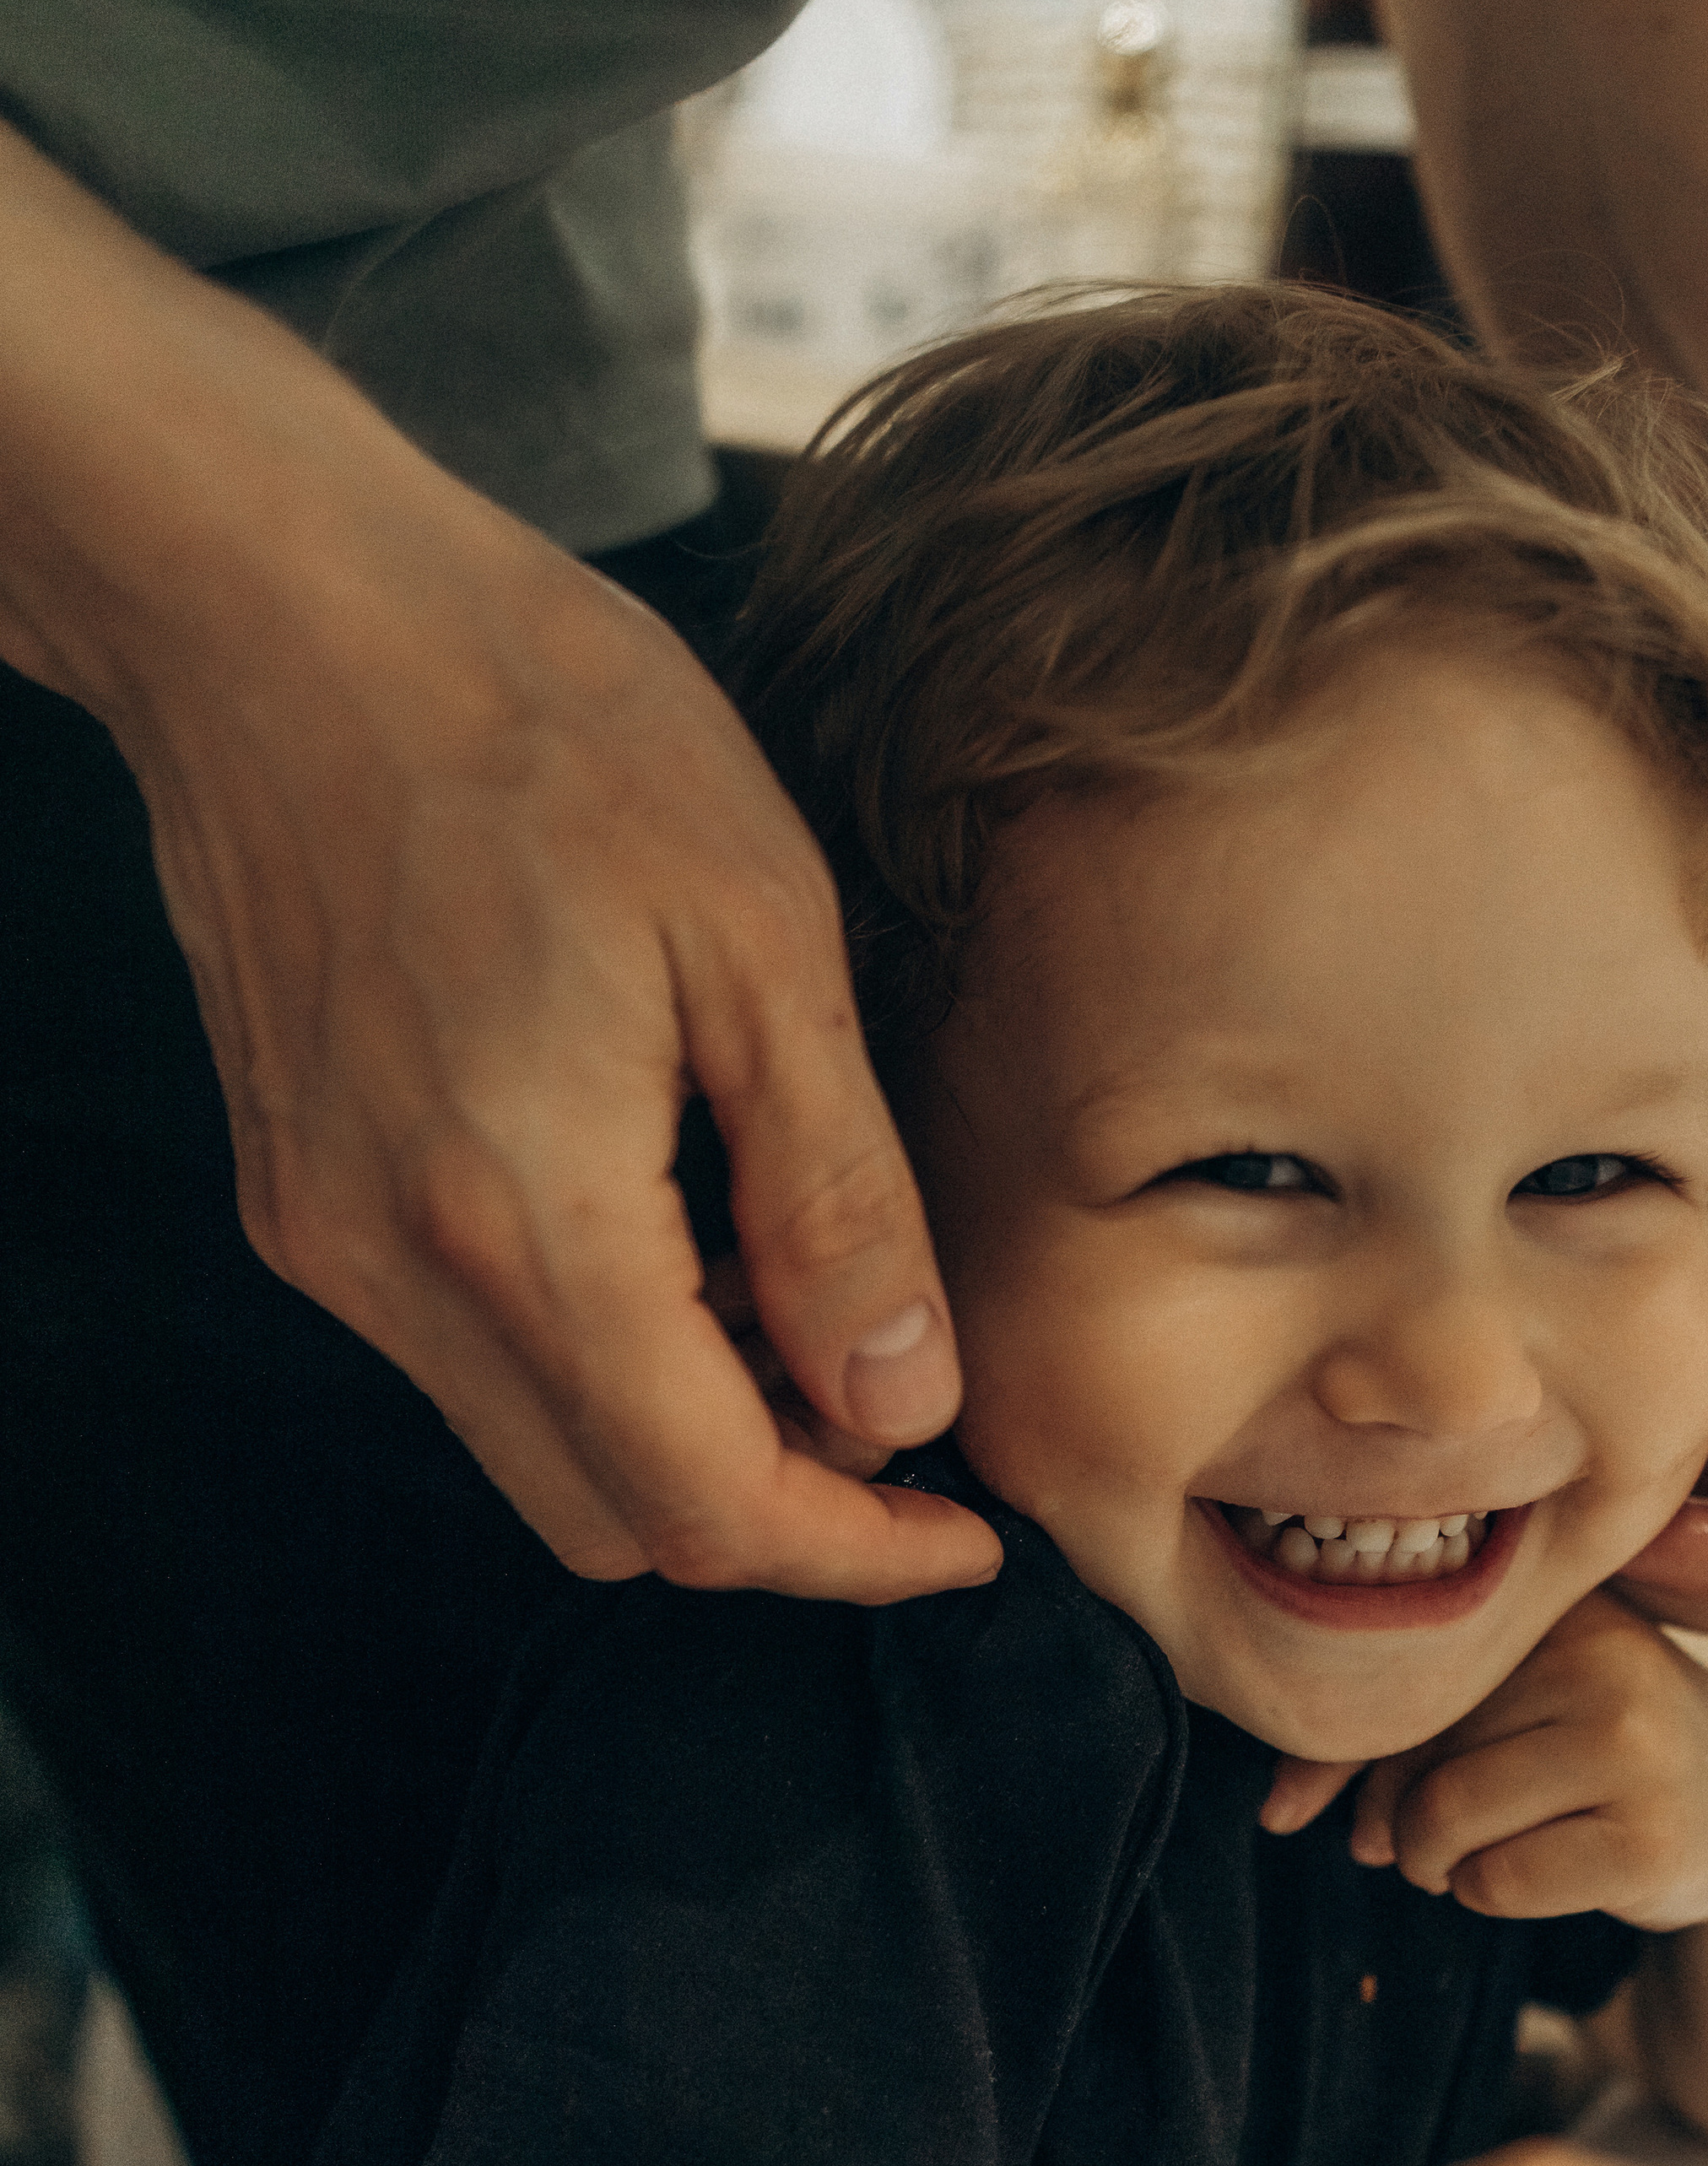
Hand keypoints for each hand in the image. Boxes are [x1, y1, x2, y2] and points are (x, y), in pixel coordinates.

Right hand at [0, 127, 1000, 1598]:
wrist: (284, 610)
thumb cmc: (546, 726)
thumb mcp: (762, 942)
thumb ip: (836, 1201)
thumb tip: (906, 1401)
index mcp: (524, 1215)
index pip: (707, 1504)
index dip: (857, 1555)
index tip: (964, 1533)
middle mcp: (394, 1267)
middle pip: (614, 1519)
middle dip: (778, 1508)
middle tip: (896, 1405)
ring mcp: (324, 1237)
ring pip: (534, 1453)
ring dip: (681, 1434)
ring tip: (795, 1302)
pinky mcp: (296, 1193)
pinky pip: (463, 1357)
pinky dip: (588, 1355)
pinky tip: (672, 1232)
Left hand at [1263, 1592, 1707, 1932]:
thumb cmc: (1594, 1744)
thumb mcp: (1510, 1702)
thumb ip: (1393, 1736)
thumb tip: (1280, 1810)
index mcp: (1553, 1600)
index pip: (1400, 1672)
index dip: (1331, 1752)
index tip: (1291, 1808)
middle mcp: (1598, 1653)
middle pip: (1415, 1752)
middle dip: (1393, 1820)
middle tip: (1416, 1841)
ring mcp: (1634, 1743)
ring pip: (1447, 1820)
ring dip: (1436, 1863)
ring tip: (1472, 1855)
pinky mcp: (1651, 1837)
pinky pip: (1499, 1881)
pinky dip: (1489, 1893)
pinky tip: (1534, 1873)